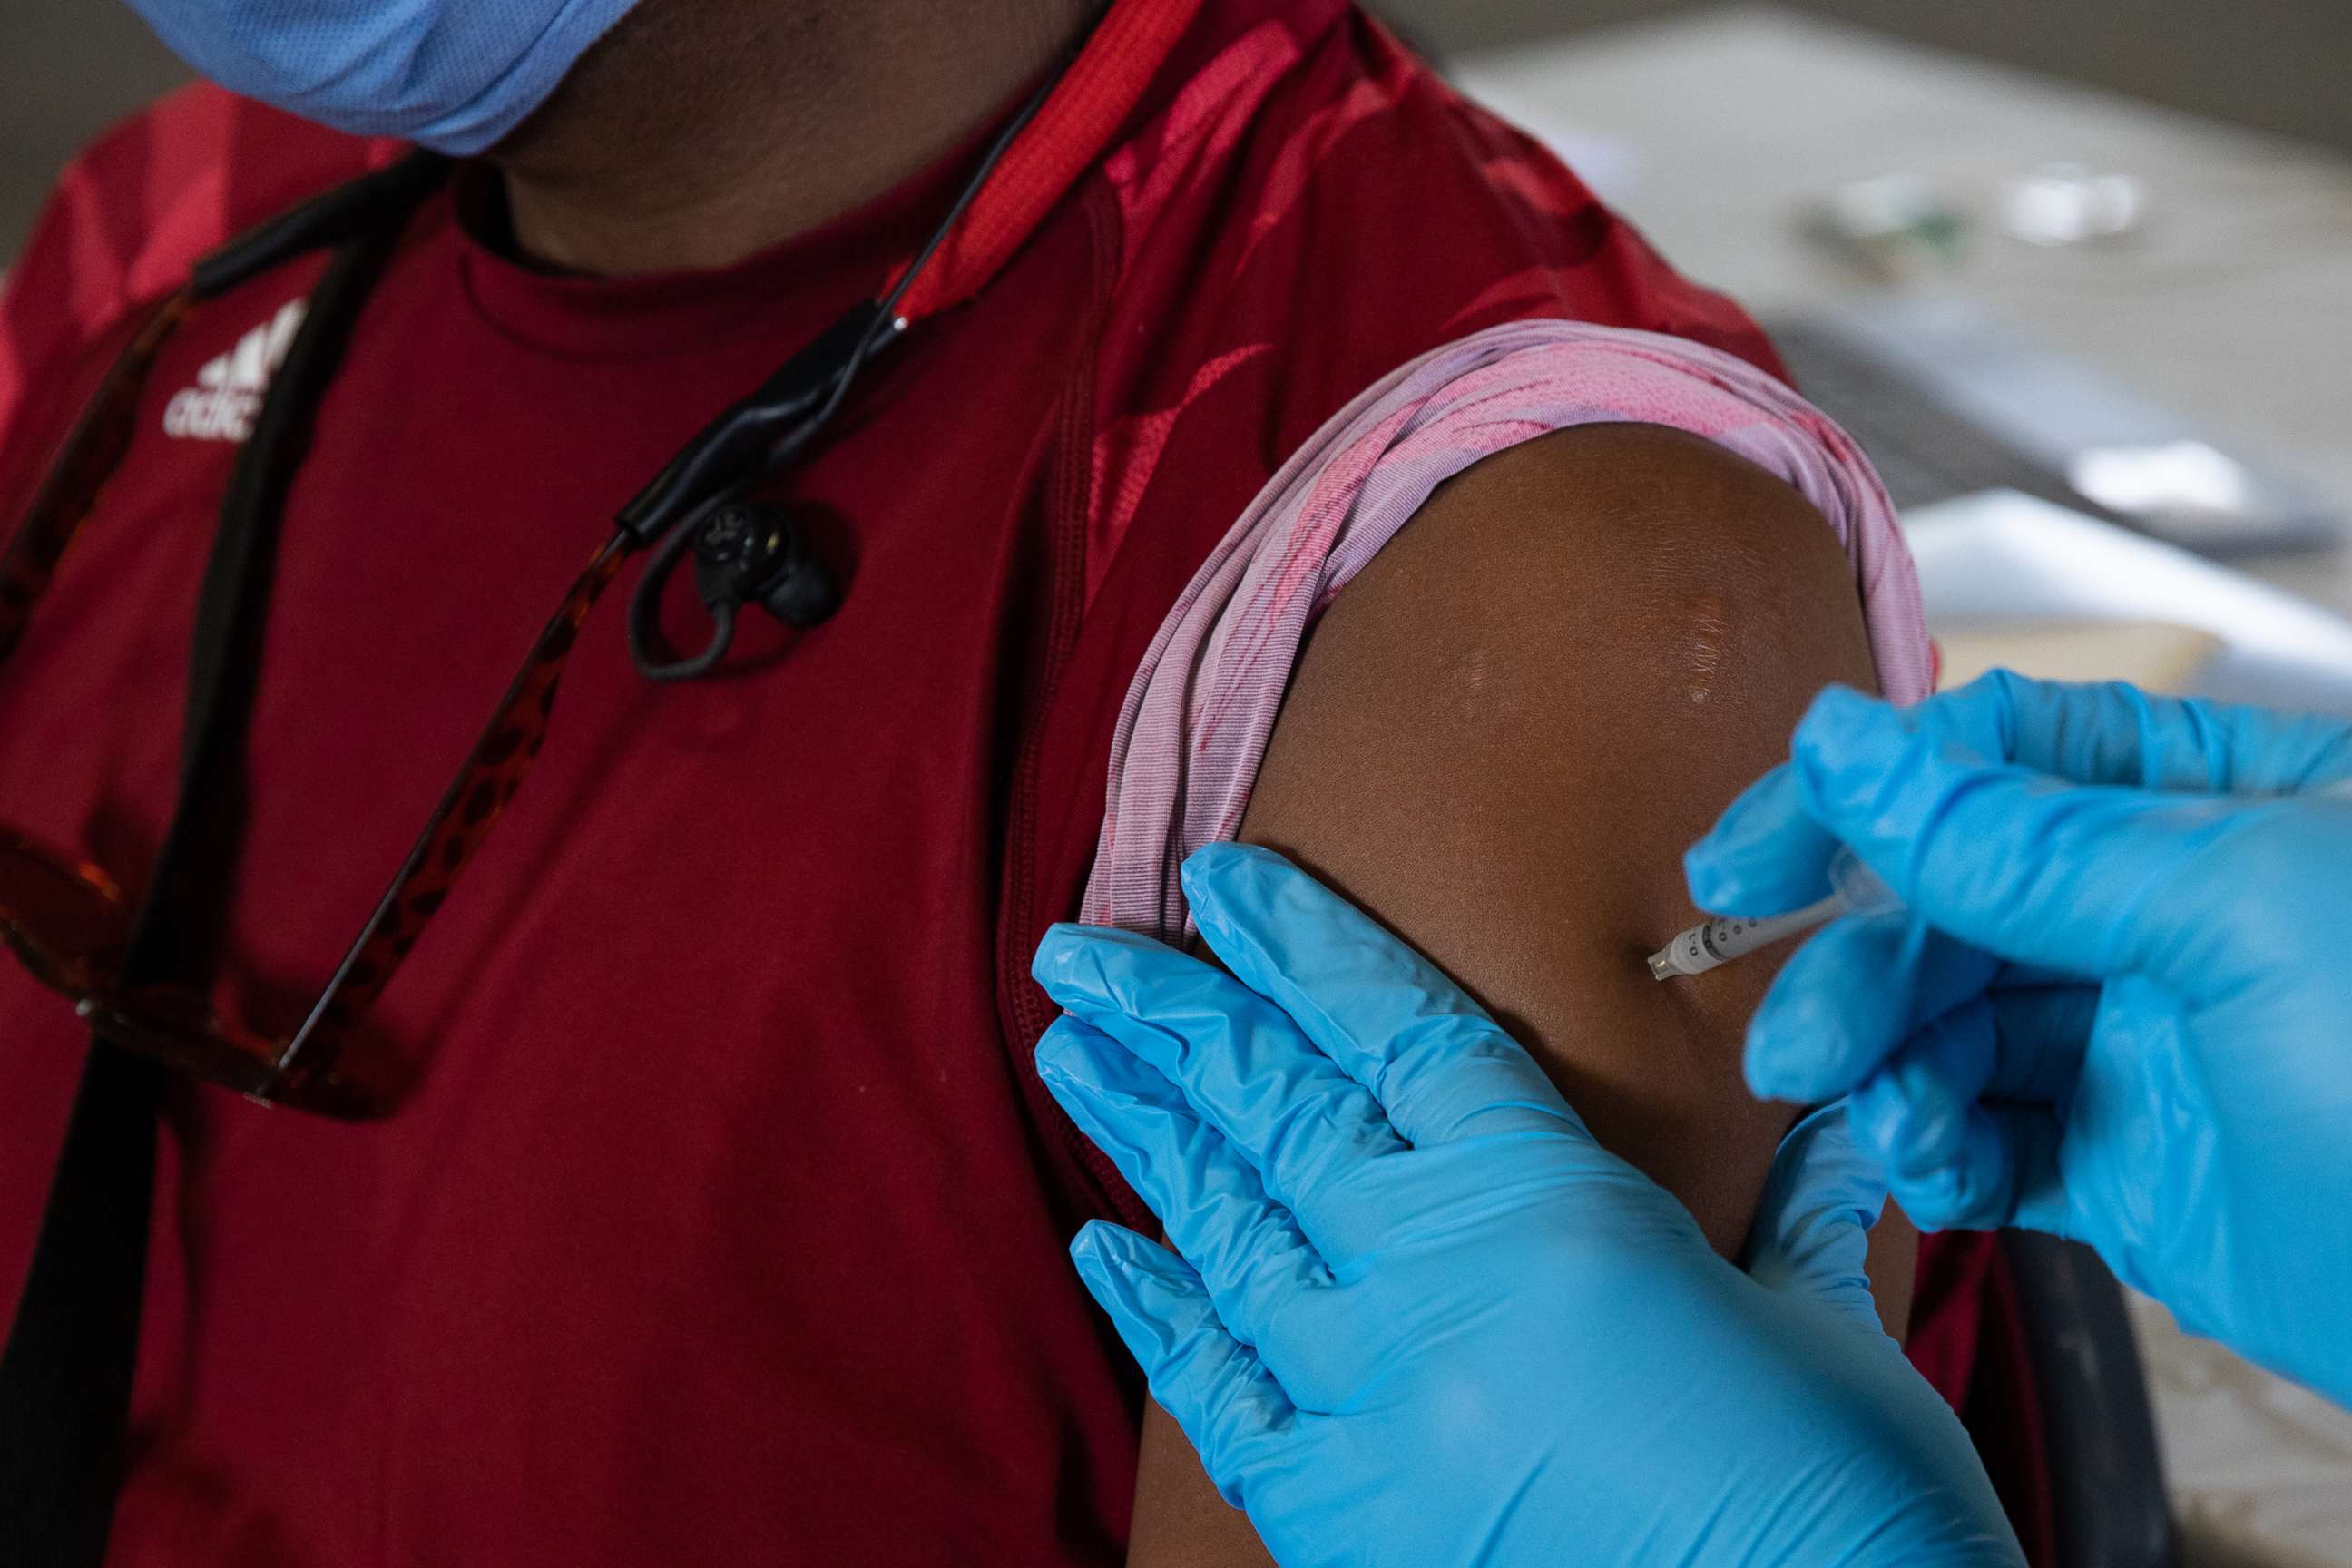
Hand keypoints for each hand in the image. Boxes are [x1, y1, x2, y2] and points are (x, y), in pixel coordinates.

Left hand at [1032, 843, 2017, 1567]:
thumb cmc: (1846, 1502)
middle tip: (1080, 951)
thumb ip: (1801, 1210)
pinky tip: (1098, 1248)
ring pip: (1228, 1230)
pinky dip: (1155, 1315)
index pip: (1396, 1031)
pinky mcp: (1346, 1514)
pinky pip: (1218, 1394)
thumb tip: (1835, 1124)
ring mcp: (1373, 1400)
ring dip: (1144, 1134)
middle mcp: (1432, 1283)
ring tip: (1073, 1051)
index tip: (1221, 879)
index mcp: (1549, 1205)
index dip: (1302, 943)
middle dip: (1174, 1020)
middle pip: (1278, 1112)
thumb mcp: (1828, 1330)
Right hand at [1687, 672, 2351, 1406]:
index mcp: (2225, 805)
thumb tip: (1850, 746)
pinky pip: (1990, 1139)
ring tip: (1878, 1116)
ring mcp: (2152, 1045)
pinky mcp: (2134, 1171)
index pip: (2002, 757)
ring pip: (1954, 1026)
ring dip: (1888, 1068)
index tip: (1761, 850)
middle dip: (1864, 963)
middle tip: (1798, 1030)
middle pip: (1955, 902)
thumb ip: (2021, 838)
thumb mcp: (2233, 910)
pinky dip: (1937, 1151)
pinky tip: (1937, 1166)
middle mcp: (2178, 914)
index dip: (1866, 800)